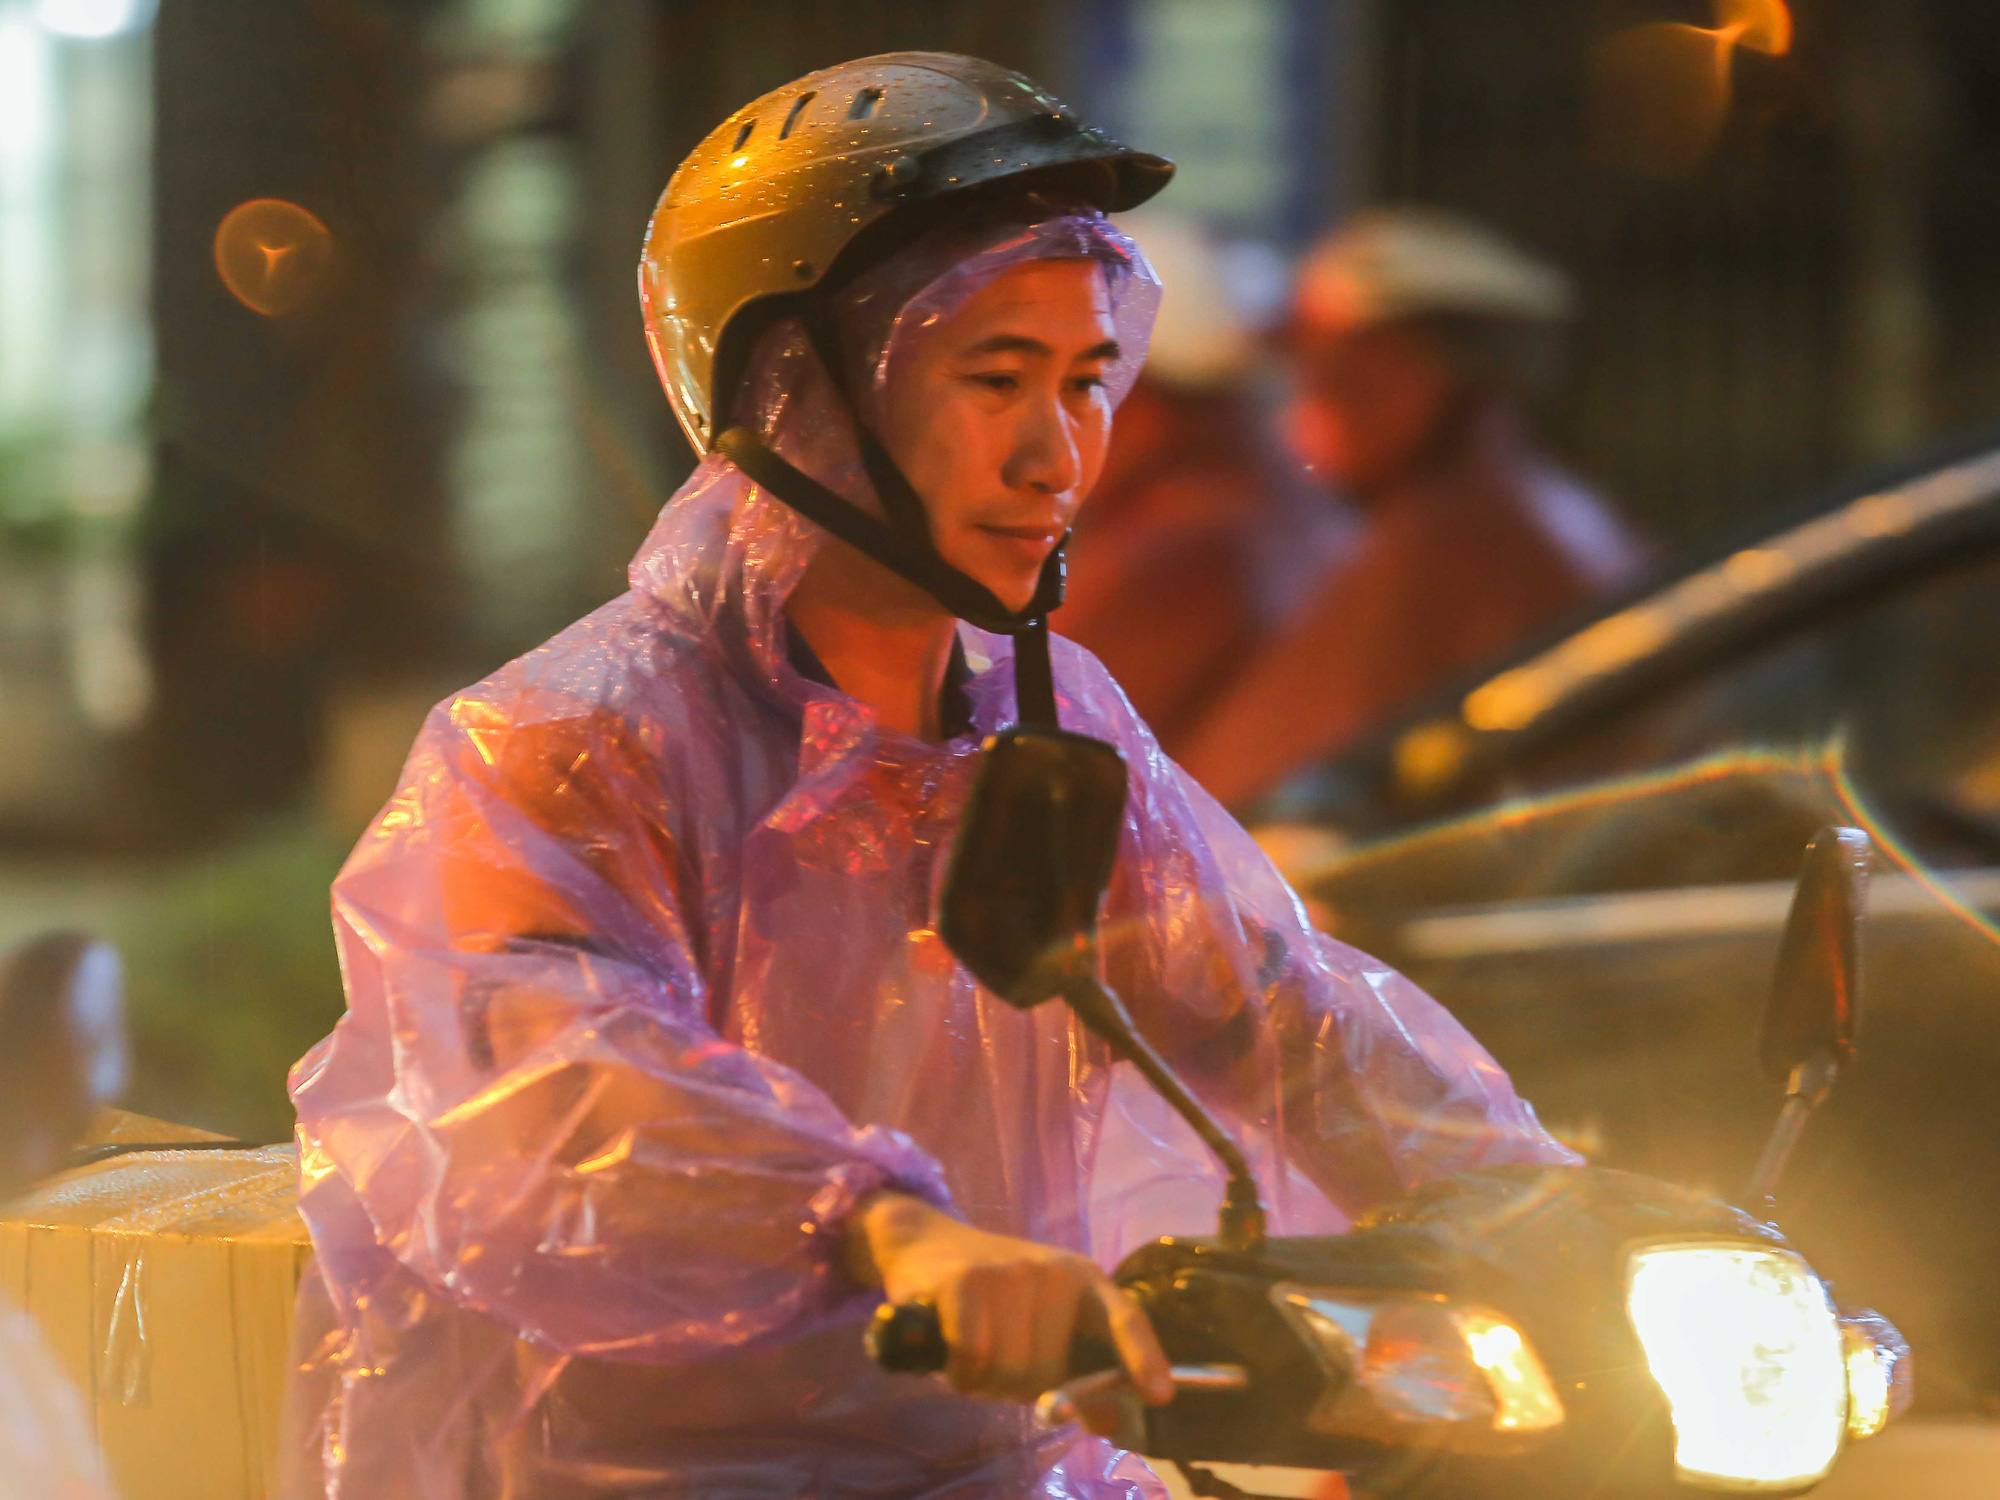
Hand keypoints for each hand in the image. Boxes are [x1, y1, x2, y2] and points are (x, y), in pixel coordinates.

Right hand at [846, 1191, 1172, 1414]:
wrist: (927, 1242)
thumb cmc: (992, 1297)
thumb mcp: (1039, 1324)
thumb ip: (1072, 1370)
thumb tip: (1106, 1423)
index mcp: (1085, 1280)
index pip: (1126, 1318)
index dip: (1144, 1358)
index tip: (1159, 1395)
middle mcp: (1054, 1273)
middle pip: (1046, 1371)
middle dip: (1014, 1383)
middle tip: (994, 1355)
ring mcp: (1010, 1274)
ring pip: (1006, 1369)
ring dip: (981, 1377)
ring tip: (970, 1345)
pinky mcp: (965, 1281)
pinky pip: (972, 1358)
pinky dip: (957, 1370)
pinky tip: (949, 1348)